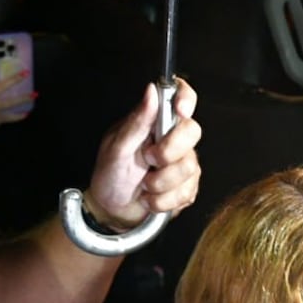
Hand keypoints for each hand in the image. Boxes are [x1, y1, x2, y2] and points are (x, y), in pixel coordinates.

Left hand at [85, 78, 201, 229]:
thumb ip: (137, 121)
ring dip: (161, 183)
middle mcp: (172, 139)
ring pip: (190, 168)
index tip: (180, 110)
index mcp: (155, 122)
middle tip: (148, 160)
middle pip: (192, 132)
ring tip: (144, 184)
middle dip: (169, 152)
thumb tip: (151, 92)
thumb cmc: (110, 175)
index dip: (186, 98)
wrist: (113, 210)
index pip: (180, 97)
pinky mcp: (187, 186)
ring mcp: (183, 163)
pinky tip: (151, 198)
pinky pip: (187, 192)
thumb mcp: (117, 147)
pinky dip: (164, 200)